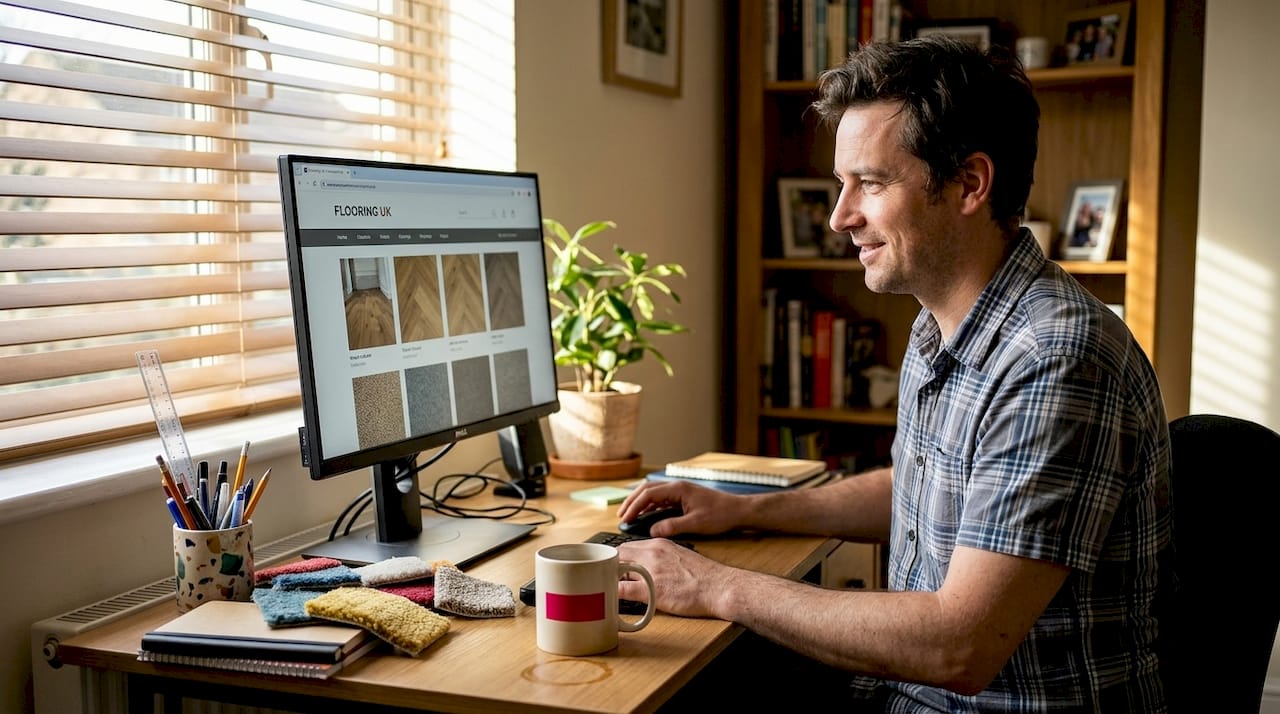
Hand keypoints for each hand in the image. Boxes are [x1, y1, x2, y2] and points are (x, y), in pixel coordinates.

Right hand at [616, 480, 741, 537]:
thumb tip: (653, 531)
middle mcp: (677, 487)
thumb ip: (673, 526)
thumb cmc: (721, 514)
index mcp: (678, 489)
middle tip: (620, 515)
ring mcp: (680, 491)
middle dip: (632, 501)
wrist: (739, 510)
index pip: (648, 494)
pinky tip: (646, 516)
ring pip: (653, 493)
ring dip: (640, 502)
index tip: (624, 518)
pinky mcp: (684, 497)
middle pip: (647, 490)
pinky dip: (650, 506)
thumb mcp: (696, 523)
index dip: (634, 506)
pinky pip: (661, 499)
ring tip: (629, 515)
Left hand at [617, 538, 729, 617]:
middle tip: (610, 580)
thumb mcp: (681, 556)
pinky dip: (613, 594)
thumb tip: (651, 568)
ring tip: (611, 591)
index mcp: (660, 544)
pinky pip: (621, 591)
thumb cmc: (706, 577)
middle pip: (618, 555)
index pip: (628, 546)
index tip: (616, 569)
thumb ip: (663, 558)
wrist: (721, 587)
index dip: (619, 559)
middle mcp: (652, 553)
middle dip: (611, 568)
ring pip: (616, 570)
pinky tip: (612, 601)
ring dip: (611, 580)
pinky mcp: (650, 590)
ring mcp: (650, 571)